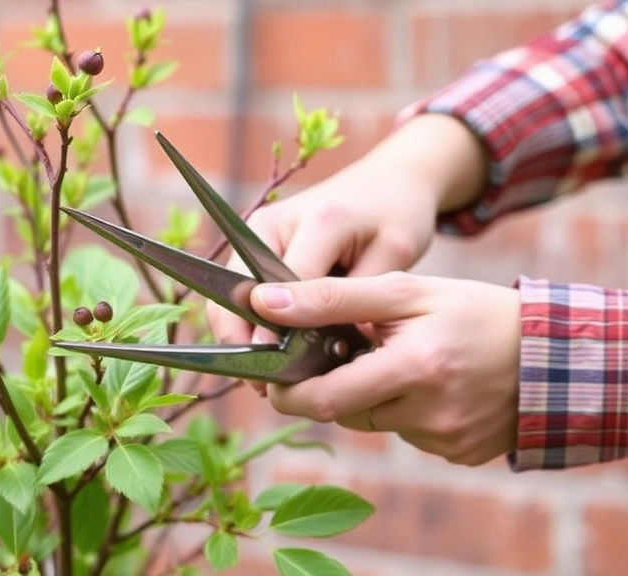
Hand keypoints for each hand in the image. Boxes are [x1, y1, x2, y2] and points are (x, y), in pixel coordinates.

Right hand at [208, 114, 488, 353]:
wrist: (387, 178)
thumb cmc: (397, 217)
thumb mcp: (394, 257)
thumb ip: (357, 301)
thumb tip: (327, 351)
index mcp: (321, 220)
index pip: (286, 288)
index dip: (277, 335)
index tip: (279, 375)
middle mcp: (276, 219)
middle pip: (240, 290)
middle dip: (245, 340)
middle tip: (265, 385)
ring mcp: (258, 228)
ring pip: (230, 292)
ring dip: (240, 334)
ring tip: (264, 376)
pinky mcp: (254, 240)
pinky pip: (240, 288)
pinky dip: (247, 321)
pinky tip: (267, 353)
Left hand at [250, 272, 519, 465]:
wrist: (558, 351)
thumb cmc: (476, 311)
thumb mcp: (406, 290)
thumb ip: (332, 298)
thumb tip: (265, 302)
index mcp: (415, 368)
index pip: (323, 397)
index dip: (288, 389)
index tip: (272, 373)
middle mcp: (431, 413)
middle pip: (345, 411)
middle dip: (333, 384)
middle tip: (345, 353)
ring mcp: (447, 440)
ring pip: (375, 422)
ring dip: (372, 393)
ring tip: (403, 358)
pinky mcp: (460, 454)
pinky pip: (409, 434)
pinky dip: (405, 410)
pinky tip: (433, 383)